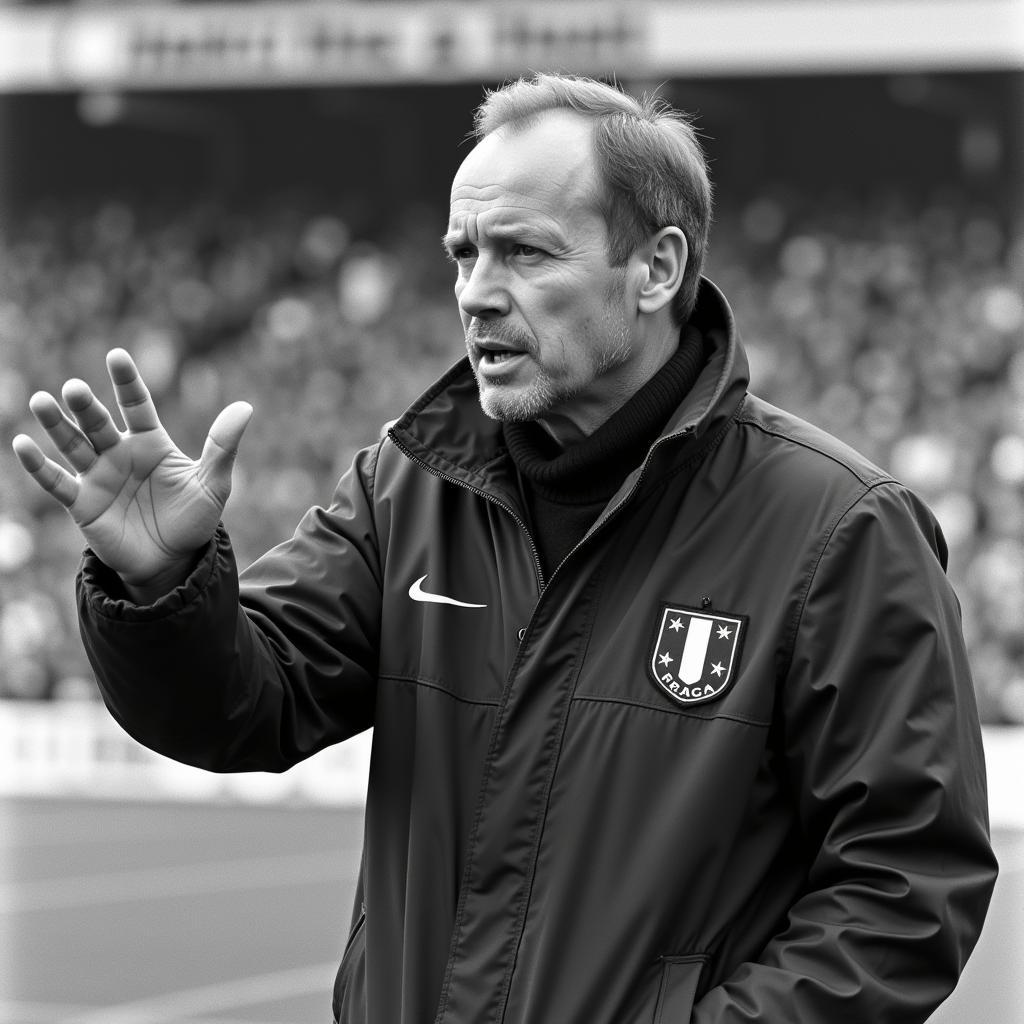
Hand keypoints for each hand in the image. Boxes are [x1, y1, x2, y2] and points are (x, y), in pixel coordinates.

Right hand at [12, 348, 251, 600]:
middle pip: (100, 422)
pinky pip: (56, 482)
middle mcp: (119, 453)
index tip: (117, 356)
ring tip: (42, 401)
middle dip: (87, 406)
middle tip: (75, 388)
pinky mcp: (82, 503)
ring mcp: (98, 476)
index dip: (126, 381)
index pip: (137, 405)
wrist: (174, 561)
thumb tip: (246, 408)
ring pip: (73, 444)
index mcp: (151, 442)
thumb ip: (223, 446)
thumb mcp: (214, 484)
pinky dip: (38, 465)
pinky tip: (21, 445)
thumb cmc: (193, 518)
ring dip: (57, 425)